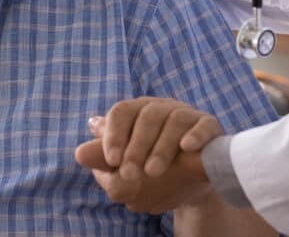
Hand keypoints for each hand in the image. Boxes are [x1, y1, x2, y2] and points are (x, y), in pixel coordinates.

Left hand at [75, 98, 224, 212]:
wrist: (192, 179)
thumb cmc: (152, 166)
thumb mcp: (128, 165)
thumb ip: (105, 159)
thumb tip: (79, 153)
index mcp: (137, 113)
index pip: (121, 113)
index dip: (114, 135)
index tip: (112, 160)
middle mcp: (161, 109)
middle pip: (147, 116)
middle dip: (137, 146)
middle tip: (129, 173)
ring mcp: (186, 115)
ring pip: (173, 120)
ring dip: (161, 148)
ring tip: (152, 172)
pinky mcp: (209, 126)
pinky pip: (204, 124)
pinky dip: (195, 135)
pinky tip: (186, 148)